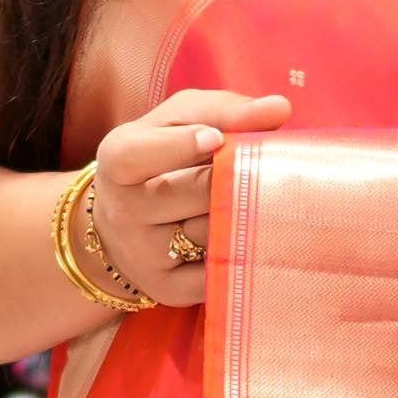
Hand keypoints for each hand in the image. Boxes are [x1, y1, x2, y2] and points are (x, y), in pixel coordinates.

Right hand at [84, 86, 292, 307]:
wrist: (122, 230)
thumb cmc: (161, 160)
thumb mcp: (180, 121)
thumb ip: (225, 109)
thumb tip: (279, 108)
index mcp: (118, 159)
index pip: (139, 156)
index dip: (180, 146)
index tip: (217, 139)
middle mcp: (124, 210)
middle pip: (198, 192)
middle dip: (235, 177)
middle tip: (258, 170)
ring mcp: (144, 255)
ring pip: (214, 230)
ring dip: (241, 214)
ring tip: (244, 202)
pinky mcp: (168, 290)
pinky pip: (221, 269)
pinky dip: (240, 252)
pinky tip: (241, 237)